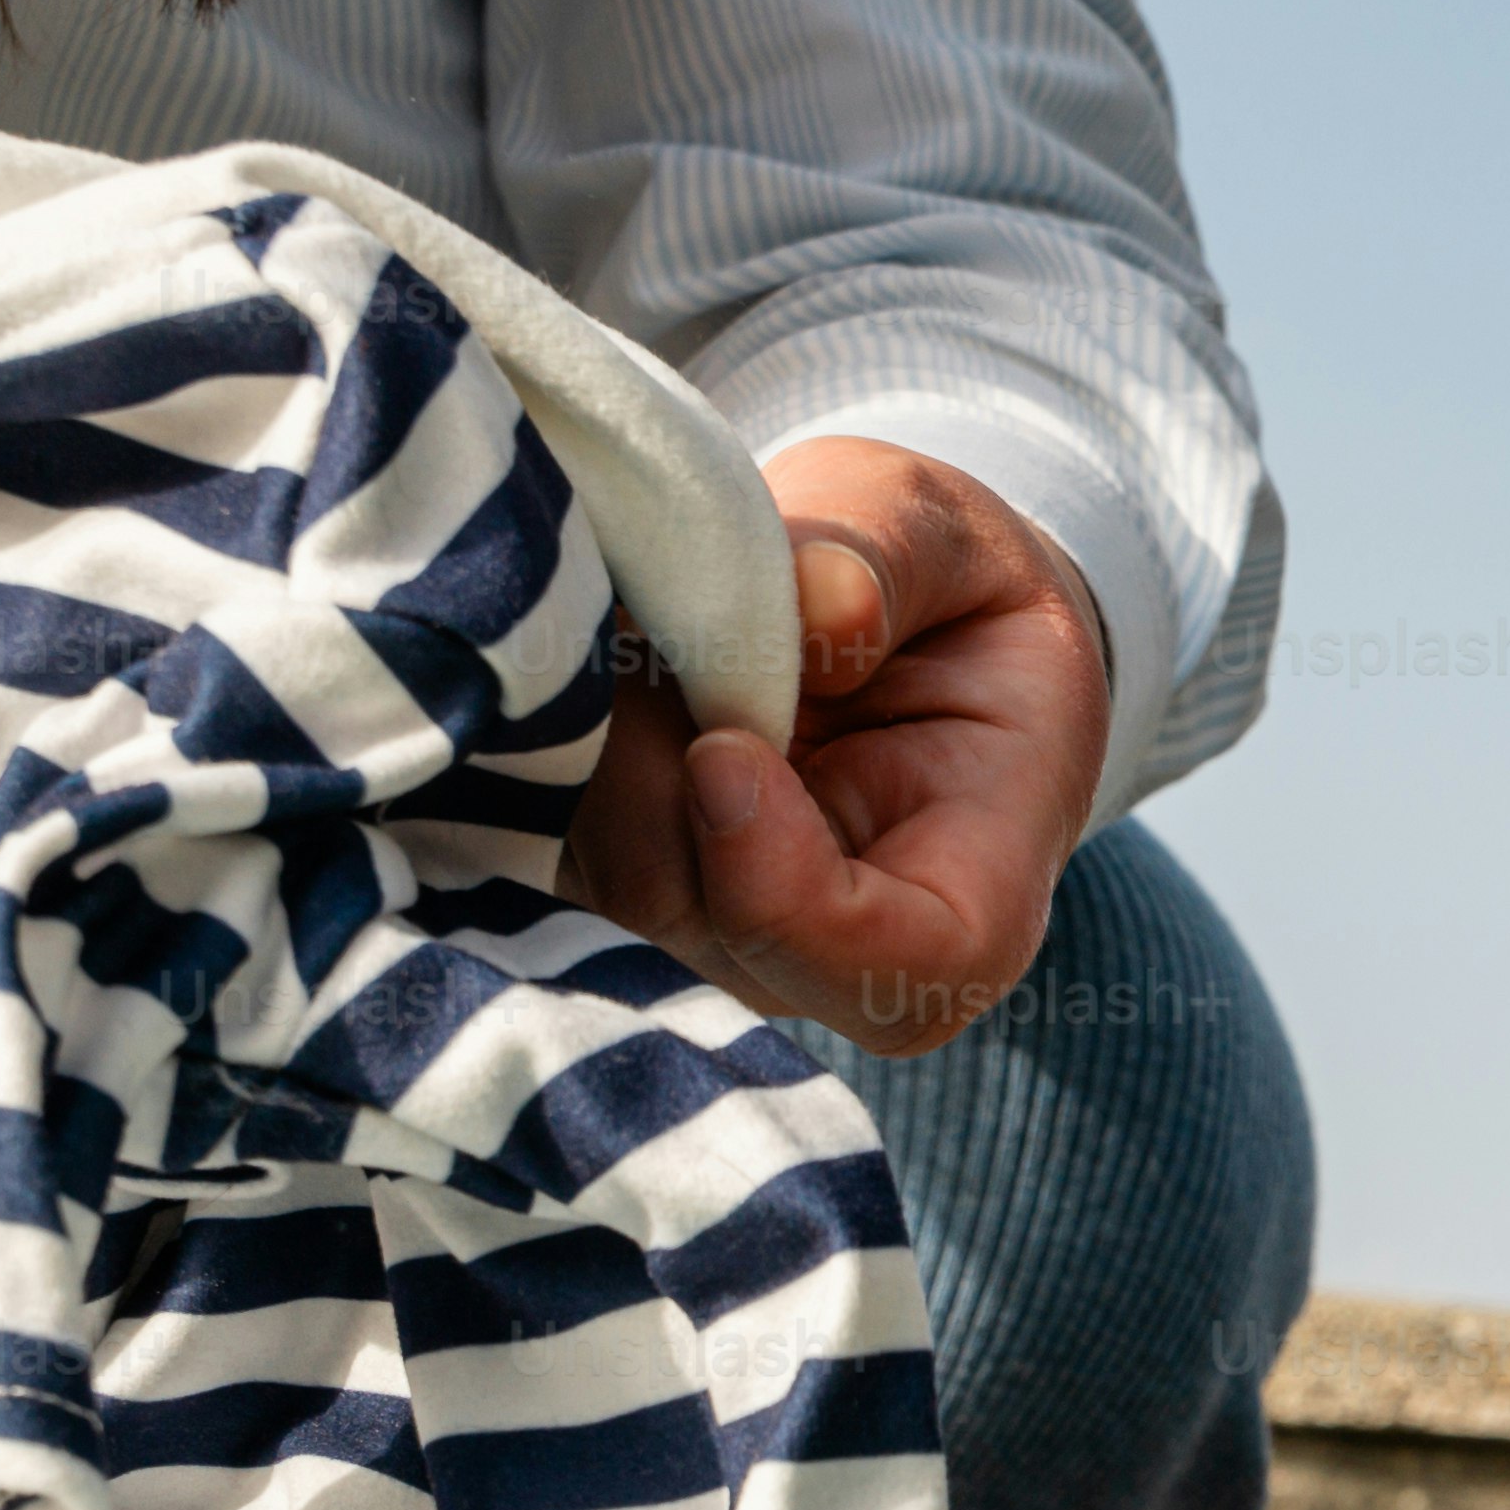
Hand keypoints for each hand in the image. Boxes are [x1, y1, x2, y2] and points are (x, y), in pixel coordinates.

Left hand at [571, 437, 1109, 1052]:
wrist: (899, 624)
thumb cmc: (949, 599)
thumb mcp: (951, 538)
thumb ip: (897, 561)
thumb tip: (821, 606)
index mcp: (968, 905)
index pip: (884, 970)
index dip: (779, 884)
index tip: (721, 748)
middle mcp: (831, 957)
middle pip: (702, 921)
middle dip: (652, 763)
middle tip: (654, 604)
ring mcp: (712, 934)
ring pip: (604, 877)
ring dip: (589, 732)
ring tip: (639, 609)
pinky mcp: (616, 890)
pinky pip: (542, 839)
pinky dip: (546, 734)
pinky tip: (589, 646)